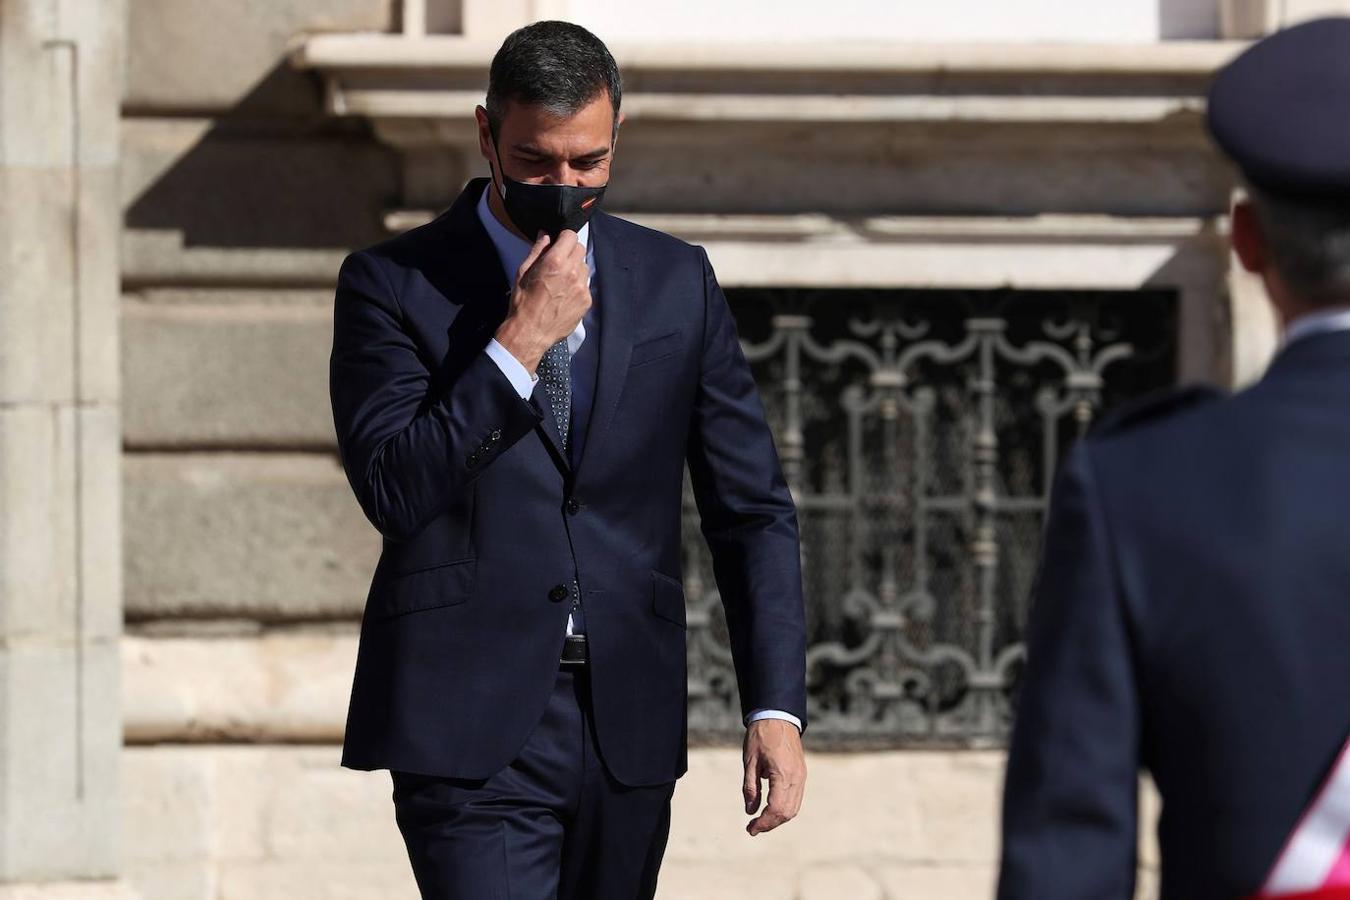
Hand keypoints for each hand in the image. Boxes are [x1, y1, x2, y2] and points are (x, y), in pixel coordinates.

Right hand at [493, 230, 589, 373]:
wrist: (529, 332)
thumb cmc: (523, 303)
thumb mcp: (523, 272)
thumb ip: (537, 250)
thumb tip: (545, 235)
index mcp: (555, 262)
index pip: (570, 236)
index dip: (563, 238)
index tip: (559, 243)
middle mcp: (572, 272)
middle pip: (580, 249)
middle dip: (569, 252)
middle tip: (558, 263)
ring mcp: (581, 287)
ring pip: (584, 267)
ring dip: (575, 269)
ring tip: (560, 281)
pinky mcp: (586, 301)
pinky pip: (585, 285)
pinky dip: (577, 286)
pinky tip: (564, 295)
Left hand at [742, 718, 806, 835]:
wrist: (778, 716)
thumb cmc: (761, 736)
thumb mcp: (750, 761)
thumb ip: (750, 787)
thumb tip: (750, 811)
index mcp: (783, 774)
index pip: (776, 809)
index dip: (763, 823)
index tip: (750, 829)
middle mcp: (796, 778)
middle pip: (787, 813)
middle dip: (770, 824)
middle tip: (752, 828)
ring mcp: (801, 776)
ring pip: (794, 808)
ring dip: (778, 818)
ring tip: (760, 821)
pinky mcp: (802, 774)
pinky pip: (796, 798)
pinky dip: (784, 809)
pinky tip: (771, 809)